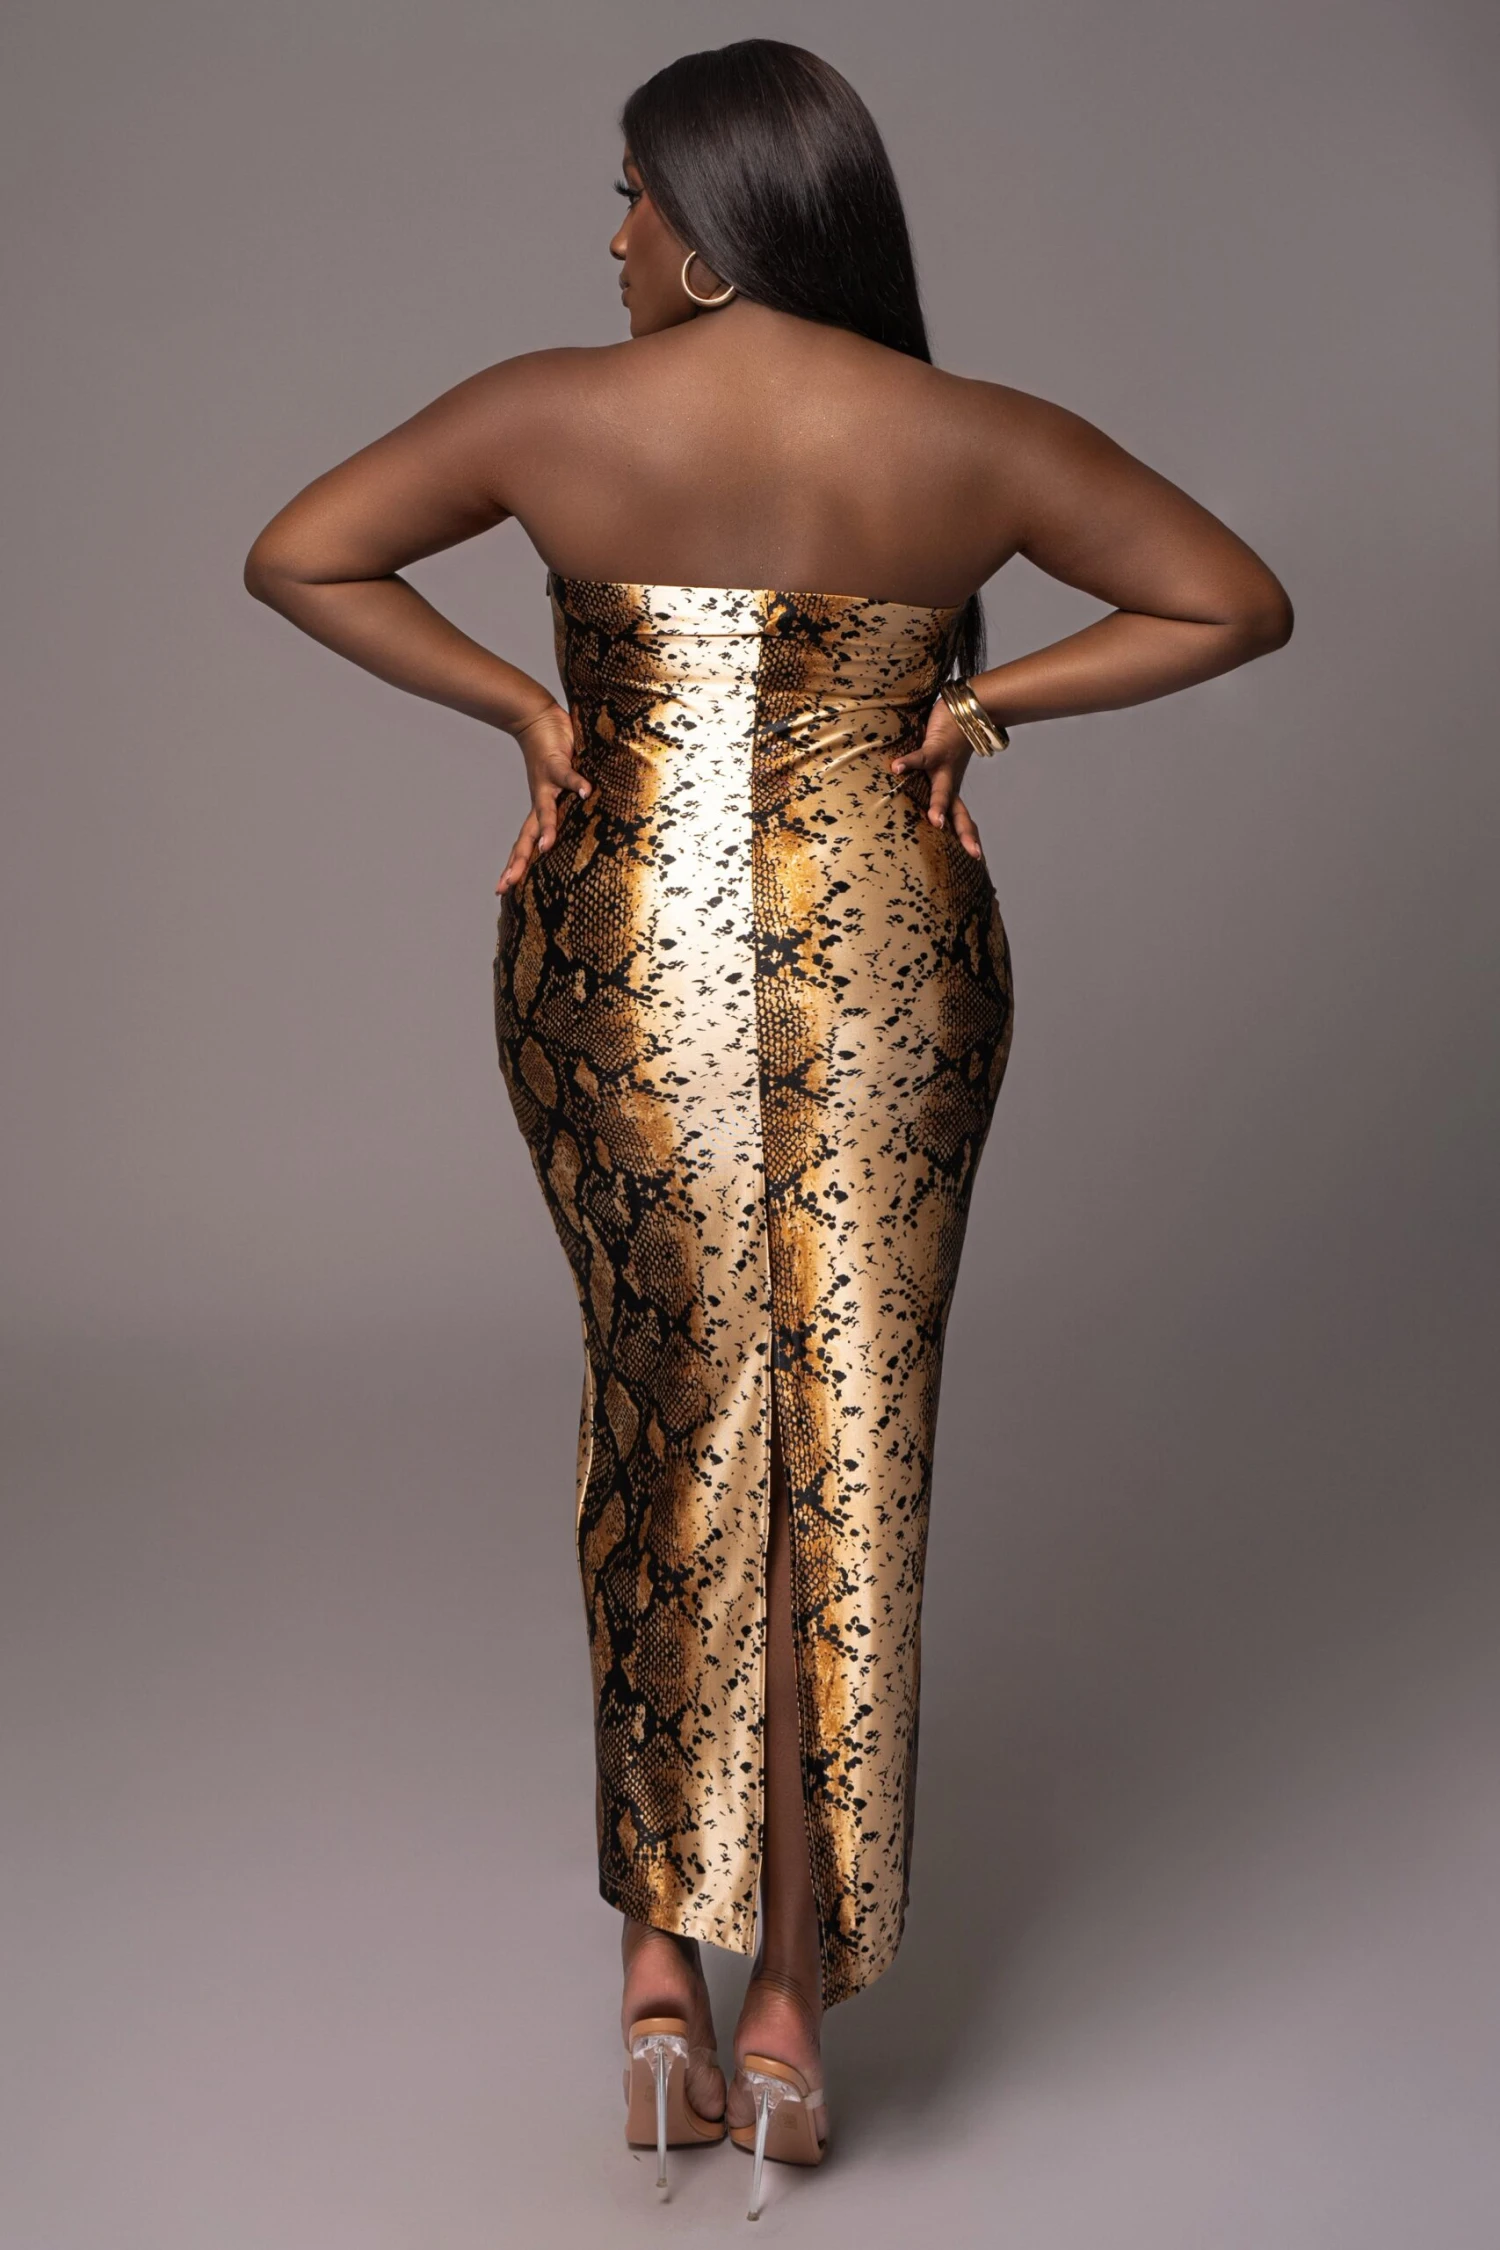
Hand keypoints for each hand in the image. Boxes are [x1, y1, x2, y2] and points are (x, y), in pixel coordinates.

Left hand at [496, 701, 591, 895]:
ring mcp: (547, 784)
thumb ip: (565, 806)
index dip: (514, 867)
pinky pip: (569, 776)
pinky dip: (578, 784)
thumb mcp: (558, 789)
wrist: (537, 719)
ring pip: (545, 811)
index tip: (501, 890)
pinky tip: (587, 793)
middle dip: (518, 862)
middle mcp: (539, 801)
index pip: (523, 844)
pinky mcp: (558, 763)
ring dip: (546, 829)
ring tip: (545, 848)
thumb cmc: (552, 756)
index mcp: (538, 811)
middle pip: (526, 837)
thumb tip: (577, 824)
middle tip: (506, 885)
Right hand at [889, 695, 986, 861]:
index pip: (964, 818)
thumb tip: (918, 803)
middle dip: (964, 833)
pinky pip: (921, 758)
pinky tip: (896, 768)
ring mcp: (944, 767)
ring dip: (939, 806)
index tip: (977, 858)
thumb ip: (931, 783)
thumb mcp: (940, 768)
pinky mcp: (935, 748)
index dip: (970, 837)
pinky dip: (908, 763)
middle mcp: (950, 781)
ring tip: (935, 822)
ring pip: (943, 790)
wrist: (966, 709)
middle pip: (960, 812)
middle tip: (972, 854)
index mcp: (952, 789)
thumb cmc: (948, 739)